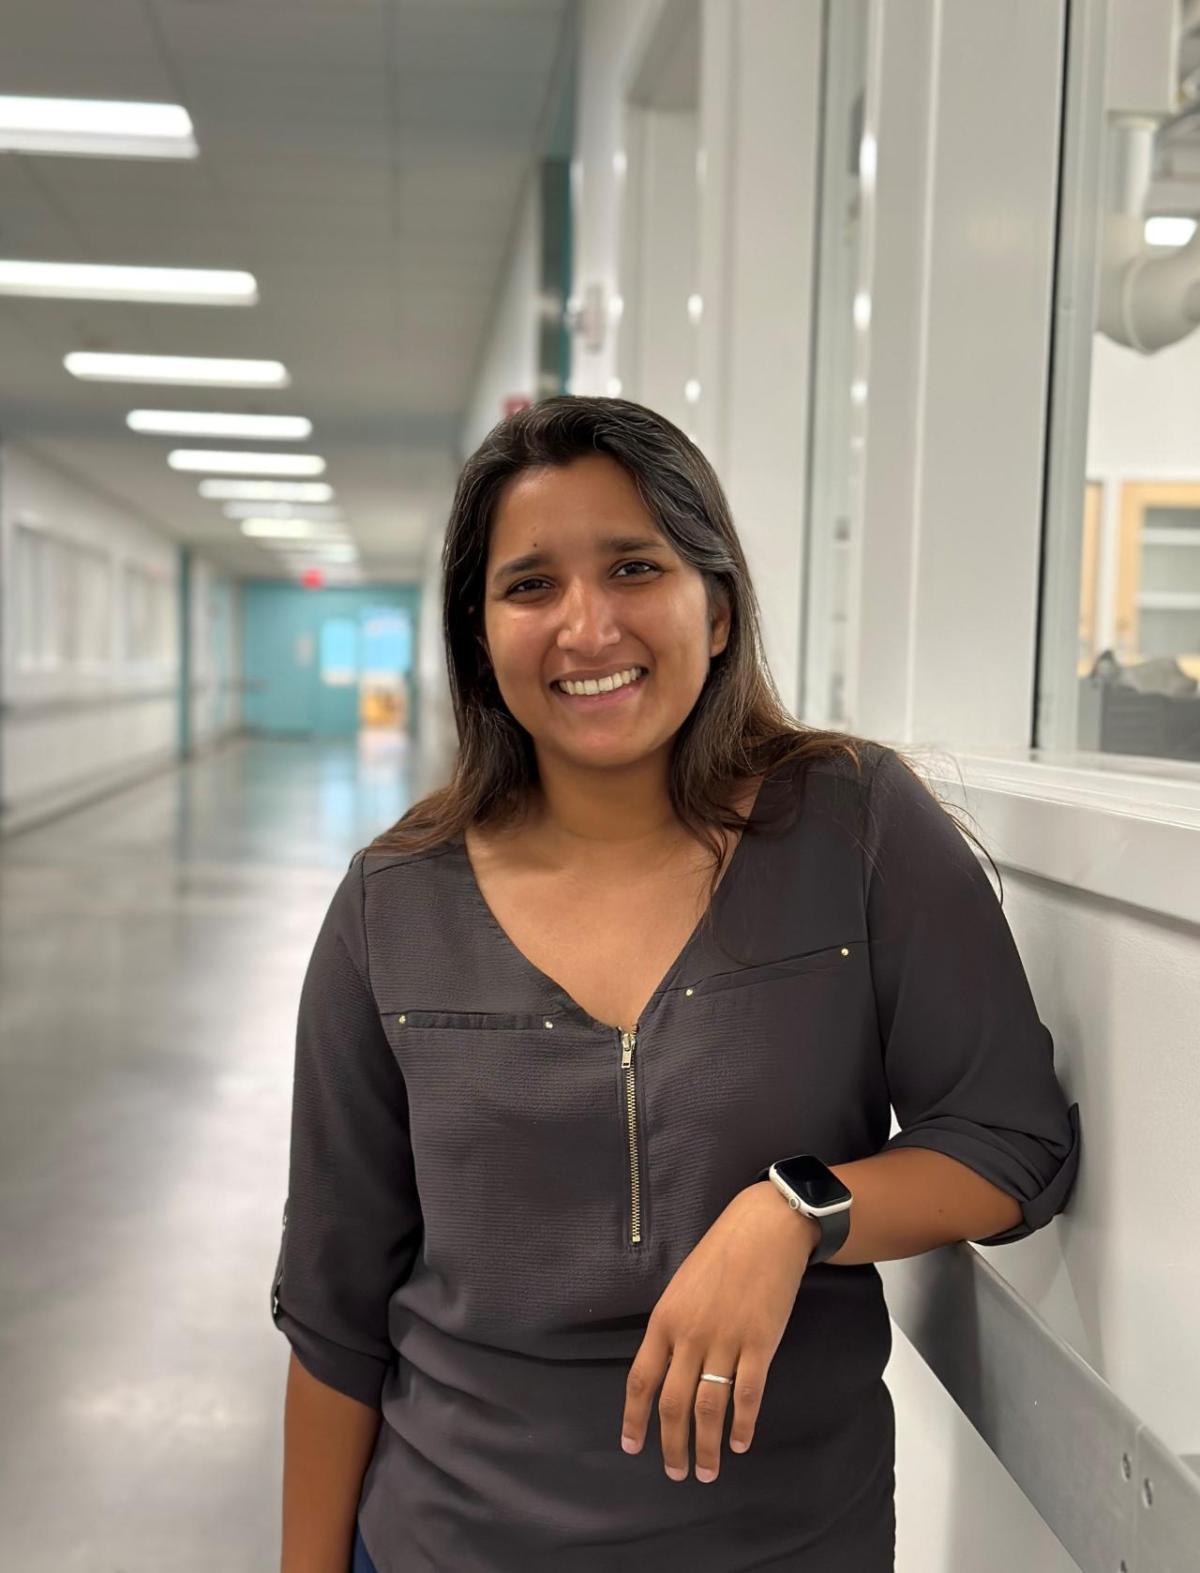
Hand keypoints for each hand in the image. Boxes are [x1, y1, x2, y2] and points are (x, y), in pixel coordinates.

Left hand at [619, 1182, 819, 1482]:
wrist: (763, 1230)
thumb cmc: (720, 1255)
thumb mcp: (681, 1288)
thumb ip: (672, 1328)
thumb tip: (665, 1370)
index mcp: (664, 1320)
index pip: (641, 1379)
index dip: (635, 1418)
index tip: (632, 1446)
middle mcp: (689, 1335)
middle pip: (673, 1403)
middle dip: (672, 1445)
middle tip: (676, 1473)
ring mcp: (725, 1340)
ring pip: (709, 1407)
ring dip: (706, 1446)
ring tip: (706, 1472)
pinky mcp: (760, 1343)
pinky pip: (748, 1394)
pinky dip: (742, 1424)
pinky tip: (739, 1443)